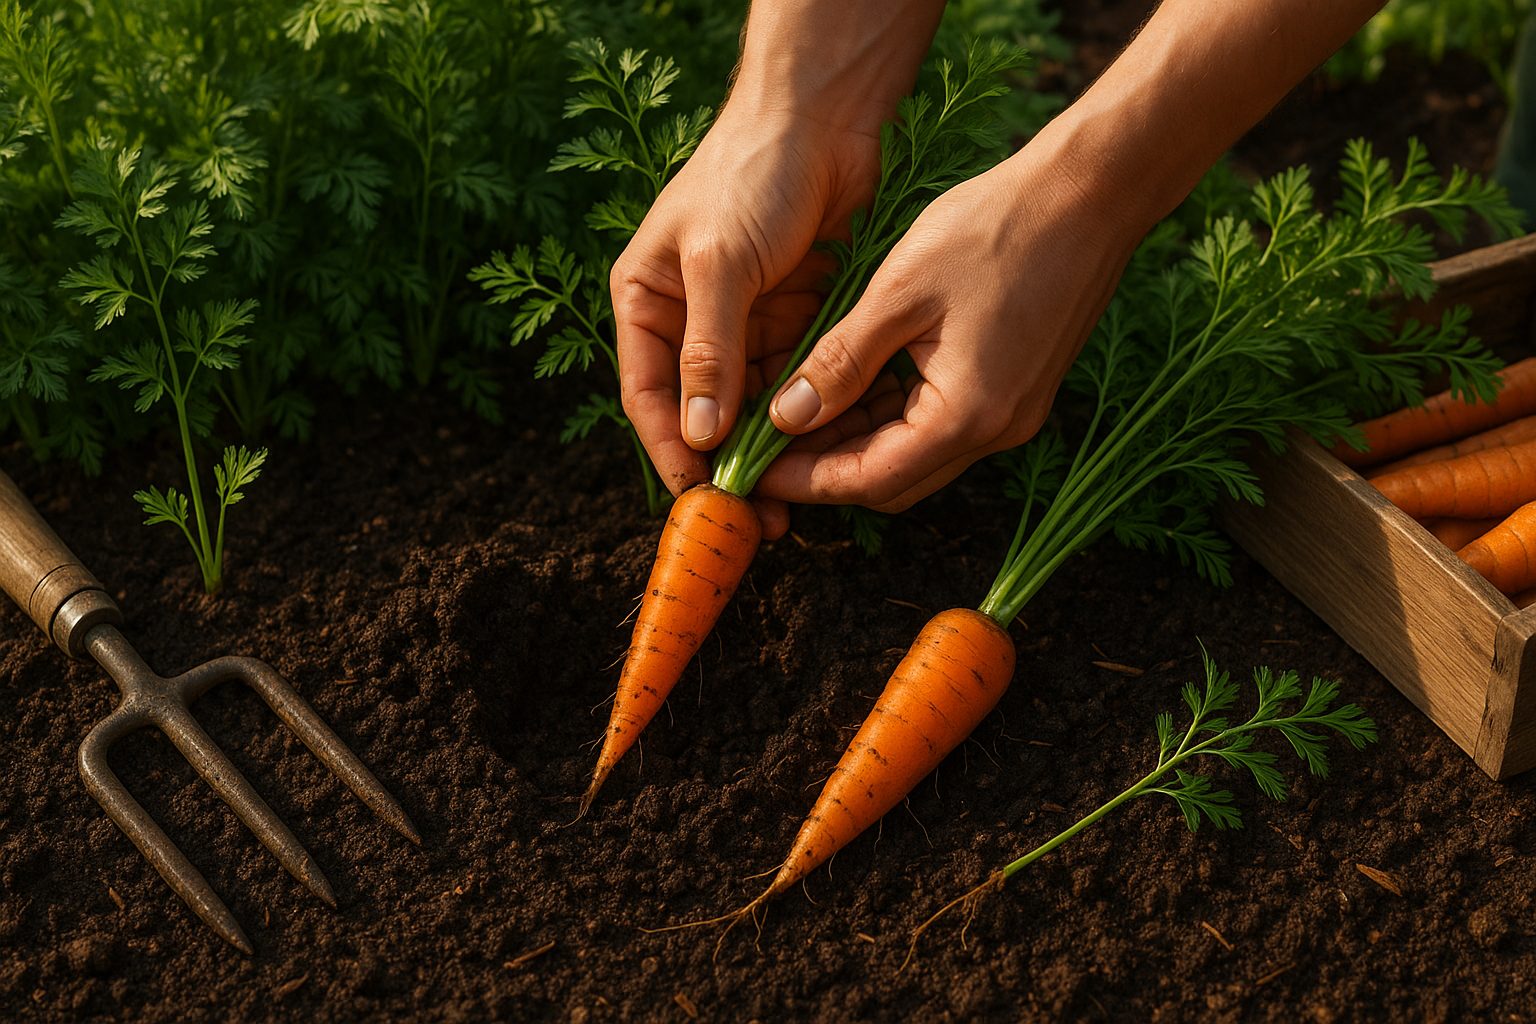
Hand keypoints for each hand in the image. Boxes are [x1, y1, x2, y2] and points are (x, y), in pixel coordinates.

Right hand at [611, 105, 880, 534]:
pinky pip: (795, 380)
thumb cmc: (749, 175)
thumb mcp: (719, 265)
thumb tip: (700, 433)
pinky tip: (825, 449)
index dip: (672, 451)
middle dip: (728, 463)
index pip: (649, 396)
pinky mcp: (794, 317)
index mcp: (646, 302)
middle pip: (703, 410)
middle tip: (758, 516)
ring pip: (753, 404)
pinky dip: (806, 414)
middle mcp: (690, 319)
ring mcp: (744, 321)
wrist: (822, 118)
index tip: (702, 499)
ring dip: (772, 448)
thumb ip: (709, 350)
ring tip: (799, 496)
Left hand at [754, 139, 1143, 512]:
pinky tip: (847, 391)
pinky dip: (891, 417)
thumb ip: (841, 361)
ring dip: (855, 444)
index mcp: (966, 416)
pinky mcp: (1015, 390)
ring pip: (914, 455)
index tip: (753, 470)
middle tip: (764, 449)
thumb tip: (787, 417)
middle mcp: (995, 432)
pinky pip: (940, 424)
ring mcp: (1011, 414)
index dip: (805, 481)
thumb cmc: (995, 228)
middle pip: (892, 481)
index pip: (868, 480)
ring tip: (793, 419)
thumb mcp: (899, 293)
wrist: (1088, 192)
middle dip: (824, 471)